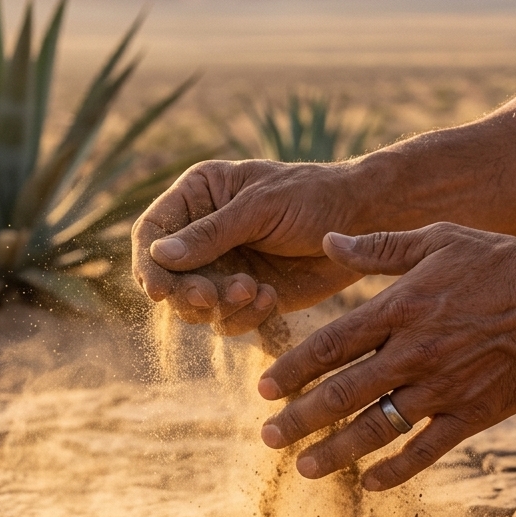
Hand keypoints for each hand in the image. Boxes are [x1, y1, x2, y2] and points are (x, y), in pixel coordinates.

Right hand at [131, 158, 368, 335]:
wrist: (365, 222)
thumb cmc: (314, 197)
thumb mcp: (260, 209)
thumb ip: (211, 234)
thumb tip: (159, 255)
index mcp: (200, 195)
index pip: (153, 232)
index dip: (149, 264)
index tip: (160, 290)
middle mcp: (205, 232)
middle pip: (168, 276)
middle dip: (188, 292)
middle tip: (212, 298)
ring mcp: (226, 267)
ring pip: (195, 304)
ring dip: (219, 306)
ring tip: (254, 290)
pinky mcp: (249, 296)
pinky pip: (228, 321)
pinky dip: (244, 317)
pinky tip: (271, 297)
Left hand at [257, 223, 515, 489]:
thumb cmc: (499, 262)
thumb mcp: (438, 240)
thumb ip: (378, 247)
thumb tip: (328, 240)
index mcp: (400, 309)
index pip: (331, 344)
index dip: (293, 370)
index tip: (263, 390)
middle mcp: (415, 352)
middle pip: (344, 392)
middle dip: (301, 418)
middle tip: (268, 438)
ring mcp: (444, 387)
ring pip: (378, 426)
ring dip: (336, 450)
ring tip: (303, 468)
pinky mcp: (473, 413)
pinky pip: (427, 449)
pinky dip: (397, 469)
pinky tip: (370, 483)